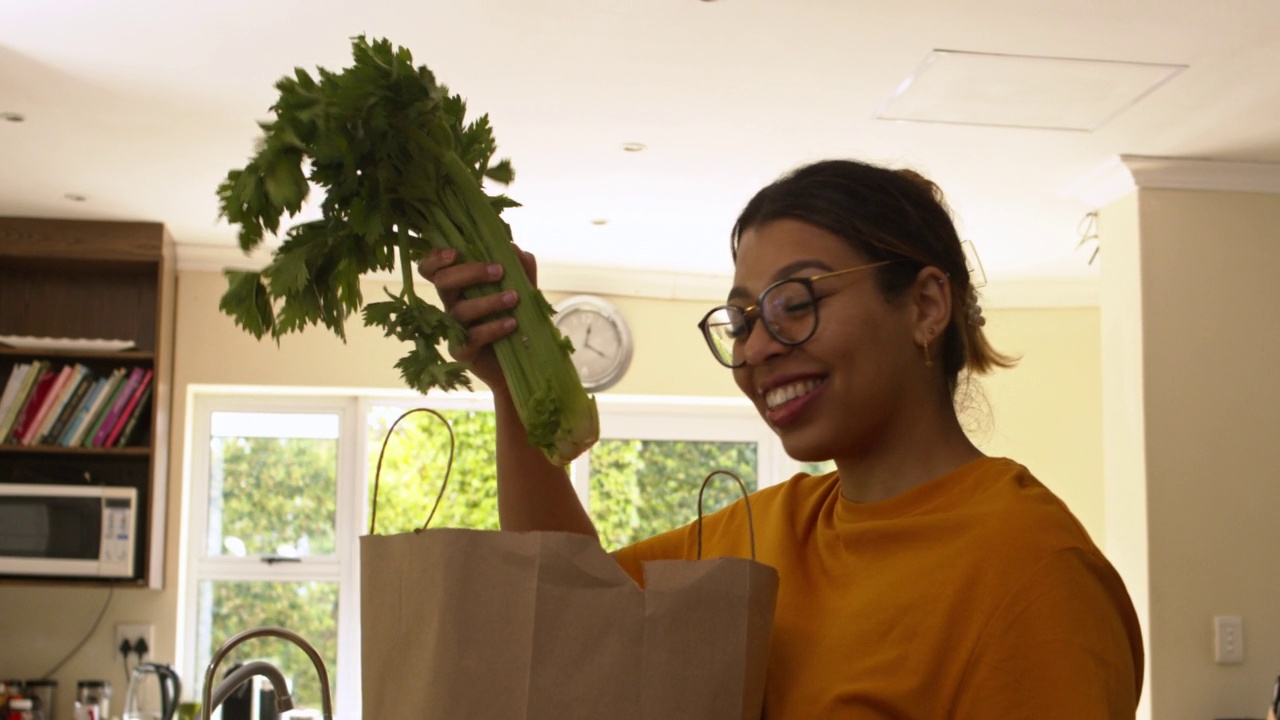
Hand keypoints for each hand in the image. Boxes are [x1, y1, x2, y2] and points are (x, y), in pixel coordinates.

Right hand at [417, 247, 538, 392]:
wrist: (524, 360)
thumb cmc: (517, 318)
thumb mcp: (524, 290)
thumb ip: (521, 268)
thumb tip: (515, 248)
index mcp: (458, 286)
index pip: (432, 268)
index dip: (435, 258)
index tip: (455, 252)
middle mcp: (451, 305)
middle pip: (442, 282)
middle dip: (470, 272)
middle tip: (499, 271)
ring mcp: (453, 330)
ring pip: (460, 310)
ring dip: (489, 301)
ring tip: (514, 298)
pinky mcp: (462, 352)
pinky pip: (471, 337)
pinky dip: (493, 328)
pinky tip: (512, 324)